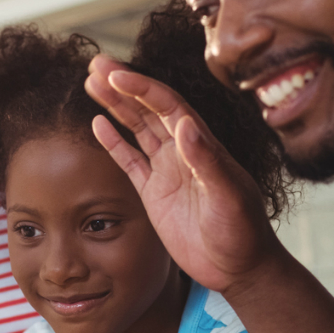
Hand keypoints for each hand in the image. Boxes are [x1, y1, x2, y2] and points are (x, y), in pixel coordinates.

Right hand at [85, 55, 286, 293]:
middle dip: (122, 86)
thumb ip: (207, 162)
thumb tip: (184, 125)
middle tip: (95, 63)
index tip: (117, 74)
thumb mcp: (228, 198)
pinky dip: (114, 142)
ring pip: (137, 129)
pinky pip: (131, 161)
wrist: (240, 269)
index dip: (142, 88)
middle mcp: (184, 152)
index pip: (168, 107)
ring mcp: (168, 172)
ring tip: (91, 82)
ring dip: (115, 106)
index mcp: (202, 146)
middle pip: (148, 109)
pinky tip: (97, 123)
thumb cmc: (242, 233)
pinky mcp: (155, 194)